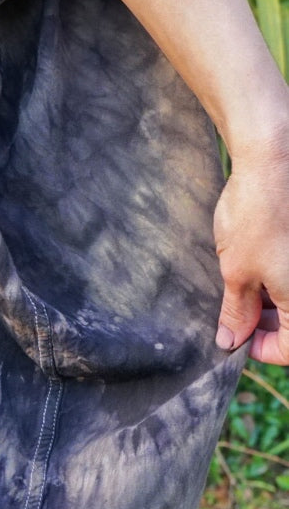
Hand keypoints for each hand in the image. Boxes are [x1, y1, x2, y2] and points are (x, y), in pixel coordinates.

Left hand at [214, 138, 288, 363]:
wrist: (273, 159)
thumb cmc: (256, 215)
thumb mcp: (238, 270)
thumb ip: (237, 311)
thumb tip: (231, 340)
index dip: (264, 350)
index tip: (237, 339)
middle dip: (266, 323)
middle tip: (234, 314)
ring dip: (270, 300)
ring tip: (241, 285)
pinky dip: (277, 276)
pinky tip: (254, 263)